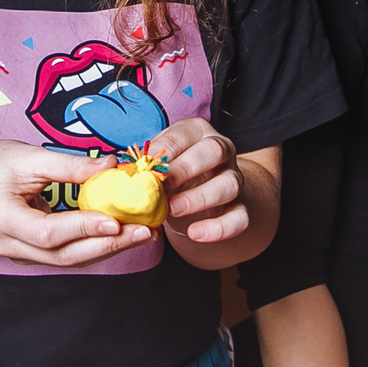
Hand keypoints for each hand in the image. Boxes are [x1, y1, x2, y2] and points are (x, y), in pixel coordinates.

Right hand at [0, 139, 155, 267]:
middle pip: (62, 255)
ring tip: (140, 234)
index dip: (83, 228)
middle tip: (142, 231)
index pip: (47, 231)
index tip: (116, 219)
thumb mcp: (27, 156)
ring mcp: (19, 254)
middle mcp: (9, 245)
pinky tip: (119, 236)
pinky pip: (65, 256)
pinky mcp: (31, 254)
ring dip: (106, 250)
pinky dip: (93, 247)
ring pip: (67, 261)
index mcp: (1, 218)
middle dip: (106, 245)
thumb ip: (68, 165)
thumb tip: (112, 167)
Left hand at [147, 119, 250, 246]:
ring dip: (200, 197)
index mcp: (198, 133)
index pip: (185, 134)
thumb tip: (126, 169)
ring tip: (172, 210)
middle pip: (215, 151)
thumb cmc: (171, 174)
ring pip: (230, 184)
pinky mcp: (241, 207)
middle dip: (186, 168)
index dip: (166, 149)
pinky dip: (218, 228)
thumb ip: (147, 164)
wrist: (196, 196)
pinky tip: (194, 233)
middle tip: (161, 187)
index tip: (146, 166)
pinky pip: (239, 217)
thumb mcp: (158, 163)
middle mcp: (222, 150)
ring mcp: (234, 178)